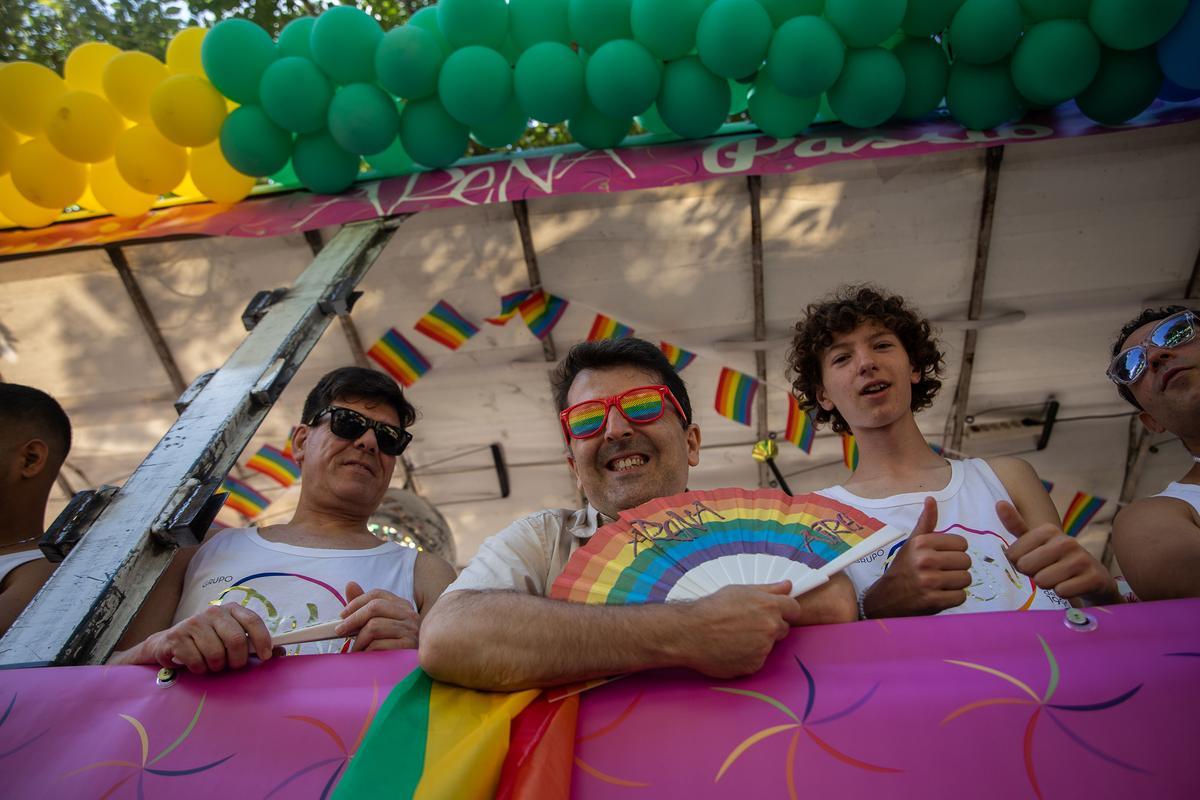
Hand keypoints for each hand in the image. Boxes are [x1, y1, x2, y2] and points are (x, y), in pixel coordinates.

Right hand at [137, 604, 272, 672]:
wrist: (170, 643)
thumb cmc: (208, 642)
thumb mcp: (232, 640)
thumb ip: (255, 645)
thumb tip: (281, 651)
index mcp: (232, 610)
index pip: (253, 621)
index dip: (262, 640)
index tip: (265, 657)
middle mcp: (214, 612)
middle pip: (236, 640)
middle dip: (237, 660)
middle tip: (231, 666)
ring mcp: (194, 622)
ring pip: (216, 654)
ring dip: (216, 666)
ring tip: (211, 664)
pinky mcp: (177, 636)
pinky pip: (197, 661)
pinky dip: (200, 669)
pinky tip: (196, 664)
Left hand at [336, 581, 419, 651]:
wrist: (418, 667)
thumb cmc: (394, 645)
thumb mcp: (380, 623)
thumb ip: (365, 606)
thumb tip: (350, 584)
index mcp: (403, 606)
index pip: (377, 594)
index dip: (357, 602)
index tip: (342, 614)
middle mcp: (409, 615)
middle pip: (374, 607)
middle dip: (352, 619)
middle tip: (340, 631)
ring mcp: (411, 630)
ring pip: (373, 627)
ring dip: (358, 640)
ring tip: (355, 649)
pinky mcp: (408, 647)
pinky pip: (378, 645)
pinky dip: (366, 651)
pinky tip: (366, 657)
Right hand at [680, 581, 806, 678]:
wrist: (690, 633)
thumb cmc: (712, 608)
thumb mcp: (739, 591)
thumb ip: (768, 589)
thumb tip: (788, 585)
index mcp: (769, 606)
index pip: (794, 609)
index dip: (785, 610)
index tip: (775, 612)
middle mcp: (771, 627)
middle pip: (783, 628)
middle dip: (770, 627)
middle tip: (747, 624)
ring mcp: (764, 648)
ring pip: (768, 645)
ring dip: (757, 642)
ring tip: (733, 637)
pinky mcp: (754, 665)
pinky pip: (757, 660)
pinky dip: (747, 656)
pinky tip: (730, 649)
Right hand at [861, 497, 970, 617]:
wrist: (885, 598)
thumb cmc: (903, 568)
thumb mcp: (912, 543)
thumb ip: (926, 522)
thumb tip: (931, 499)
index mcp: (921, 542)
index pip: (961, 543)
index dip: (954, 551)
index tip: (942, 557)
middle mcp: (924, 559)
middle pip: (966, 561)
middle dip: (957, 568)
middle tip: (942, 572)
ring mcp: (929, 581)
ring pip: (966, 579)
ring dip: (957, 584)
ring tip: (942, 584)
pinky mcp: (933, 601)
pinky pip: (961, 597)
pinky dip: (954, 598)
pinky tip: (941, 596)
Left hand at [997, 501, 1119, 603]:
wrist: (1094, 577)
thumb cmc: (1057, 559)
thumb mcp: (1036, 542)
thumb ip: (1016, 525)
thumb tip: (999, 503)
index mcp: (1048, 530)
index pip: (1013, 555)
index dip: (1020, 563)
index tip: (1034, 561)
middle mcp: (1066, 541)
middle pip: (1025, 567)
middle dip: (1033, 574)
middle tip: (1047, 571)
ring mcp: (1081, 559)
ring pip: (1042, 581)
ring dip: (1048, 585)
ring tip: (1060, 578)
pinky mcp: (1093, 577)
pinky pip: (1061, 591)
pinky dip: (1063, 593)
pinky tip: (1072, 586)